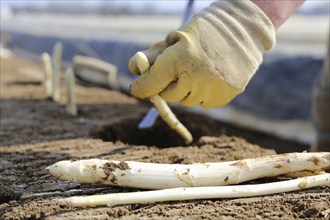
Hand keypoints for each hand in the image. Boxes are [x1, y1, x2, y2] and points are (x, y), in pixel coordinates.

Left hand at [129, 0, 274, 107]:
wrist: (244, 29)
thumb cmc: (204, 31)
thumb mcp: (176, 37)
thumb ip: (153, 55)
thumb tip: (133, 69)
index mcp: (179, 59)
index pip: (150, 85)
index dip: (142, 87)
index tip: (139, 88)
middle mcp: (195, 78)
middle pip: (169, 96)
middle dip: (167, 86)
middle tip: (175, 72)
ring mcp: (212, 89)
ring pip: (187, 101)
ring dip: (186, 90)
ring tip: (197, 70)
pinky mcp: (225, 96)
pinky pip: (204, 102)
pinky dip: (202, 94)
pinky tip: (210, 76)